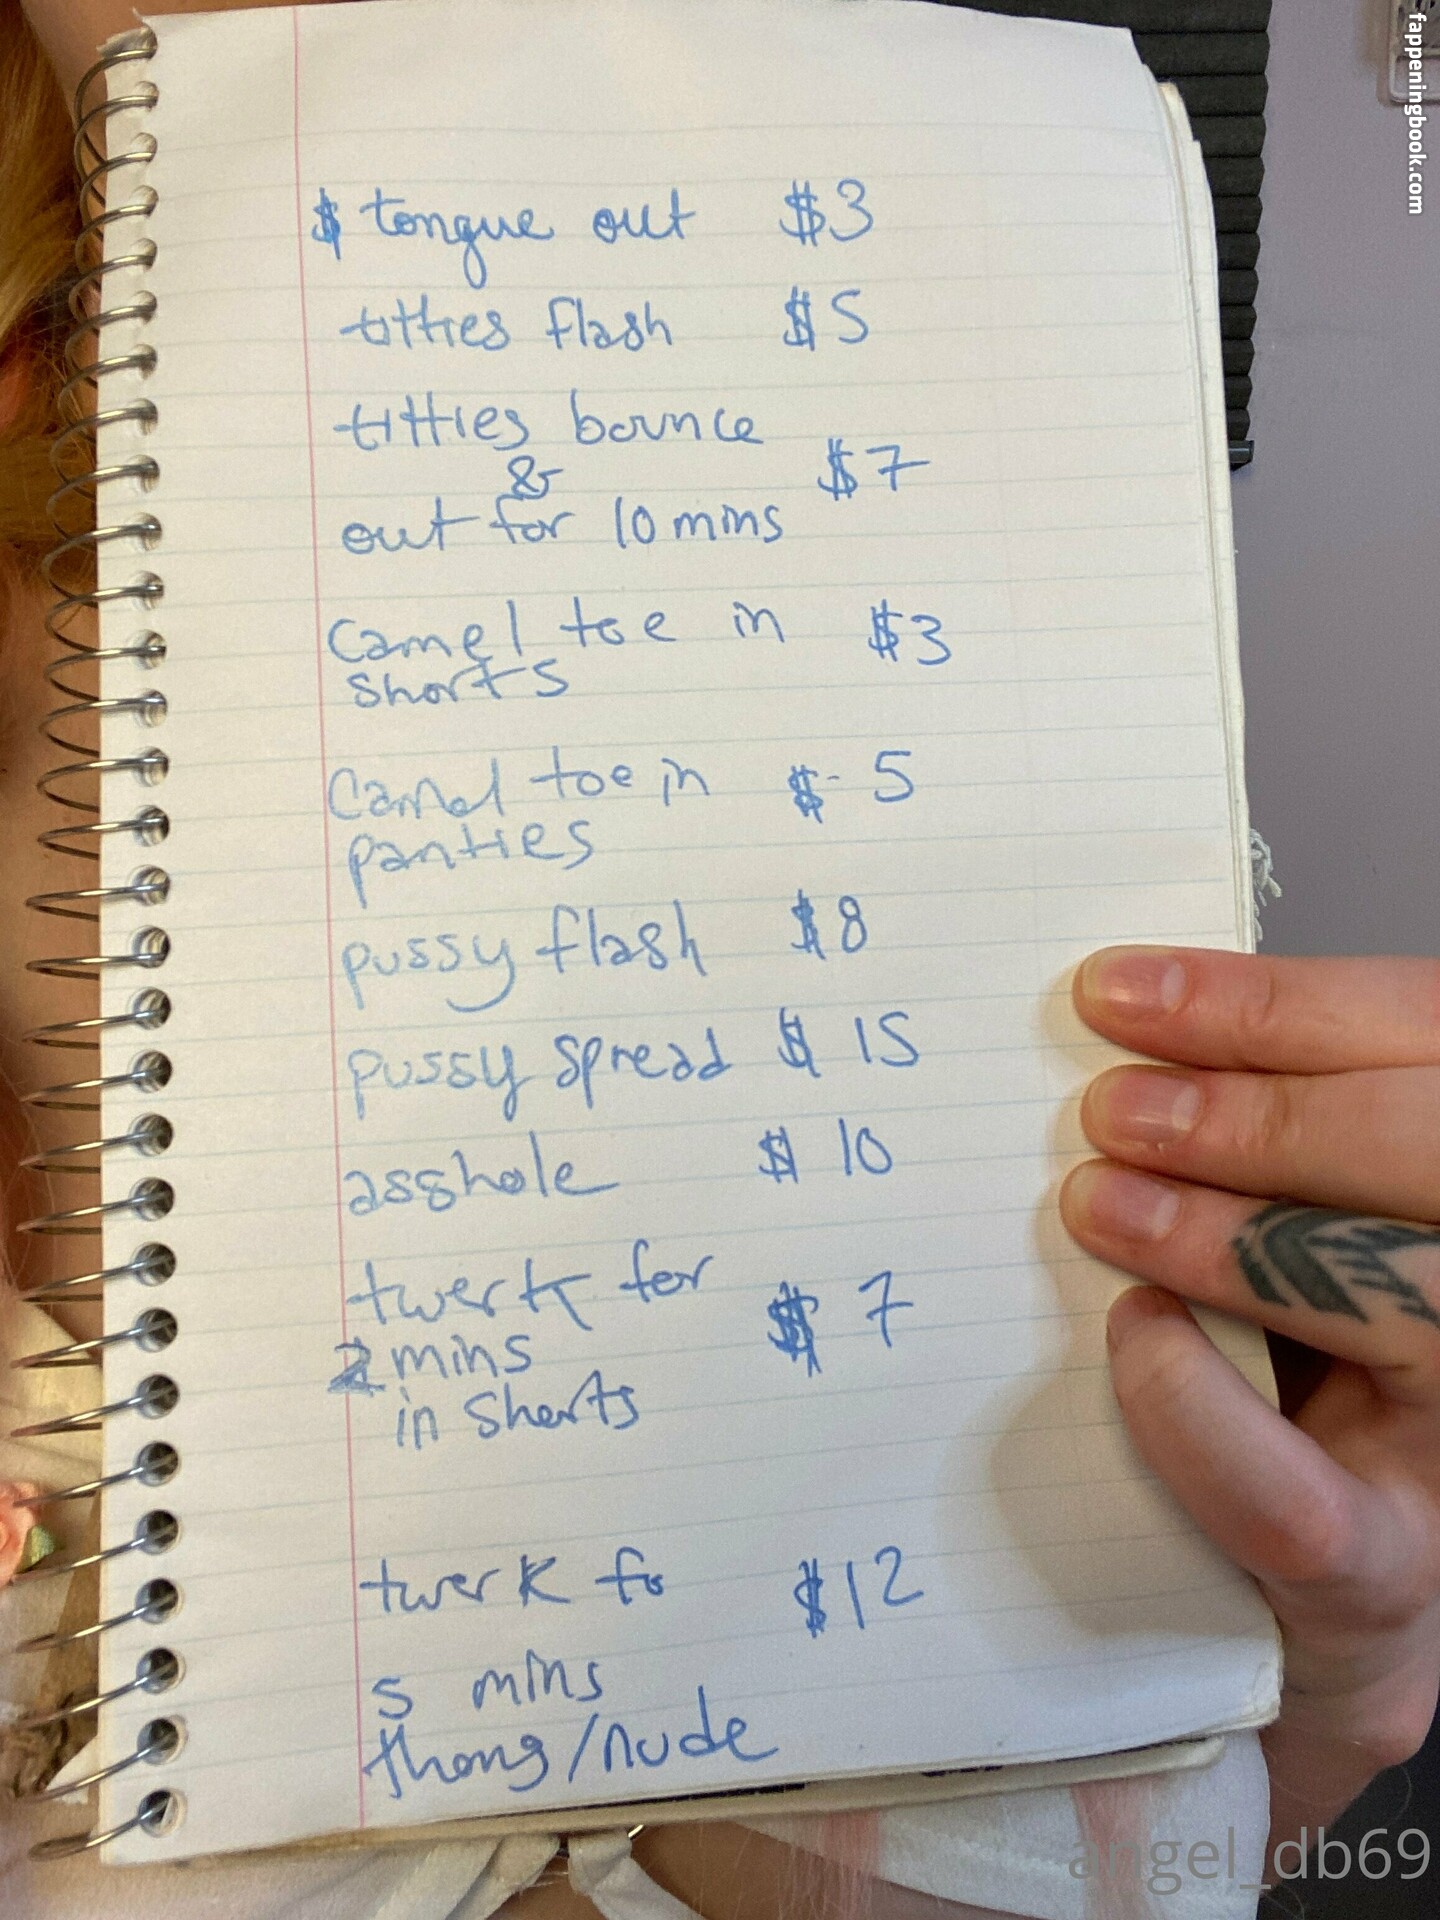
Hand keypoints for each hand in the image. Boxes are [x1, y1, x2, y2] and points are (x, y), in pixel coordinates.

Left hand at [1060, 947, 1439, 1872]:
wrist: (1275, 1635)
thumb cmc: (1276, 1396)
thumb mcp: (1280, 1242)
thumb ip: (1249, 1149)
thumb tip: (1118, 1030)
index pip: (1423, 1046)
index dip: (1276, 1005)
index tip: (1120, 992)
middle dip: (1265, 1110)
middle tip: (1111, 1108)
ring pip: (1416, 1304)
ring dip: (1235, 1239)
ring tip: (1097, 1208)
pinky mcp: (1395, 1588)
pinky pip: (1313, 1509)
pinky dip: (1207, 1415)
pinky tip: (1135, 1347)